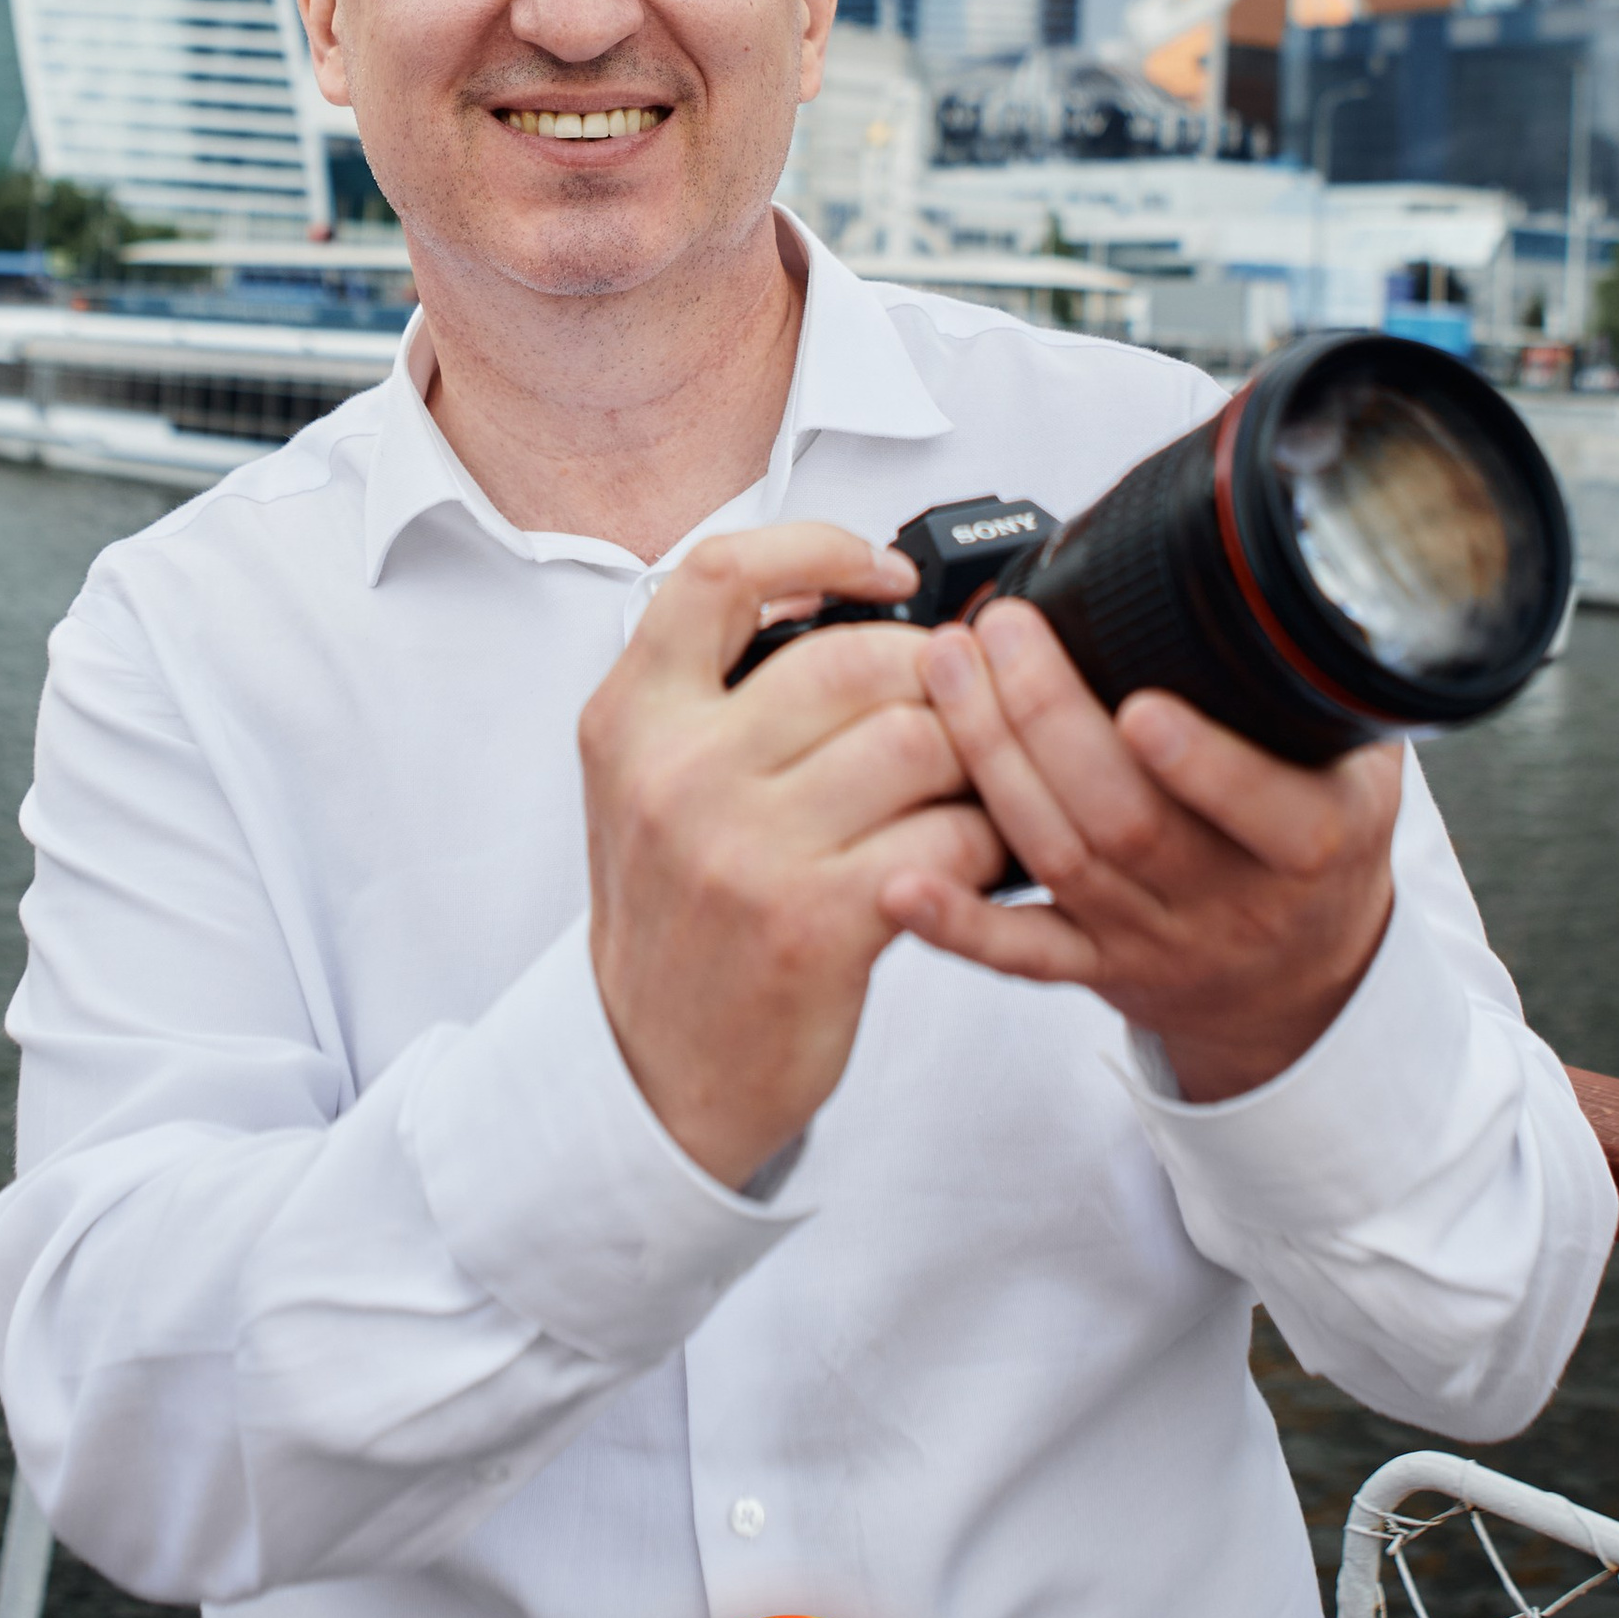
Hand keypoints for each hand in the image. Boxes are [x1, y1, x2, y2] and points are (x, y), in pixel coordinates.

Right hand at [578, 524, 1005, 1185]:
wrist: (653, 1069)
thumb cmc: (678, 912)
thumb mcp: (647, 780)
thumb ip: (716, 686)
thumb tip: (843, 591)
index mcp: (632, 718)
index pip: (717, 576)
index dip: (818, 548)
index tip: (885, 570)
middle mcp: (678, 774)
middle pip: (855, 658)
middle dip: (935, 672)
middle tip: (963, 701)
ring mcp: (743, 849)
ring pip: (915, 740)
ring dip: (973, 755)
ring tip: (976, 776)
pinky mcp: (813, 924)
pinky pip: (946, 835)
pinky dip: (986, 837)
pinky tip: (979, 849)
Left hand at [885, 599, 1401, 1101]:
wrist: (1301, 981)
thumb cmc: (1318, 846)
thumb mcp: (1365, 767)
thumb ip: (1330, 689)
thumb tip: (1298, 575)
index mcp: (1312, 839)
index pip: (1265, 810)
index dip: (1201, 763)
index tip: (1142, 703)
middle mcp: (1231, 896)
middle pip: (1129, 820)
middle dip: (1051, 718)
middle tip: (1003, 631)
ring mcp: (1156, 937)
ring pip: (1063, 859)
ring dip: (994, 763)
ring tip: (951, 672)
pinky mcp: (1096, 967)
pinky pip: (1021, 954)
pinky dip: (957, 923)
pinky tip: (901, 882)